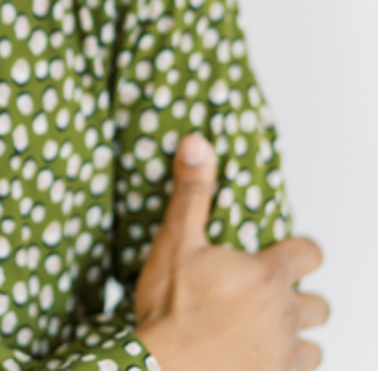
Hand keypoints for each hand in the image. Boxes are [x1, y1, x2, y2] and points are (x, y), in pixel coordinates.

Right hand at [135, 133, 328, 370]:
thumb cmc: (170, 307)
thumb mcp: (176, 240)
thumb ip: (193, 192)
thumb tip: (197, 142)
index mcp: (266, 277)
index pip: (310, 254)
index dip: (304, 249)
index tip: (292, 249)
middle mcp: (285, 317)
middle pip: (319, 305)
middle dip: (303, 297)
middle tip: (274, 294)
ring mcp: (282, 357)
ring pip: (313, 346)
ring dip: (297, 337)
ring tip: (269, 331)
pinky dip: (282, 367)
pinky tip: (258, 361)